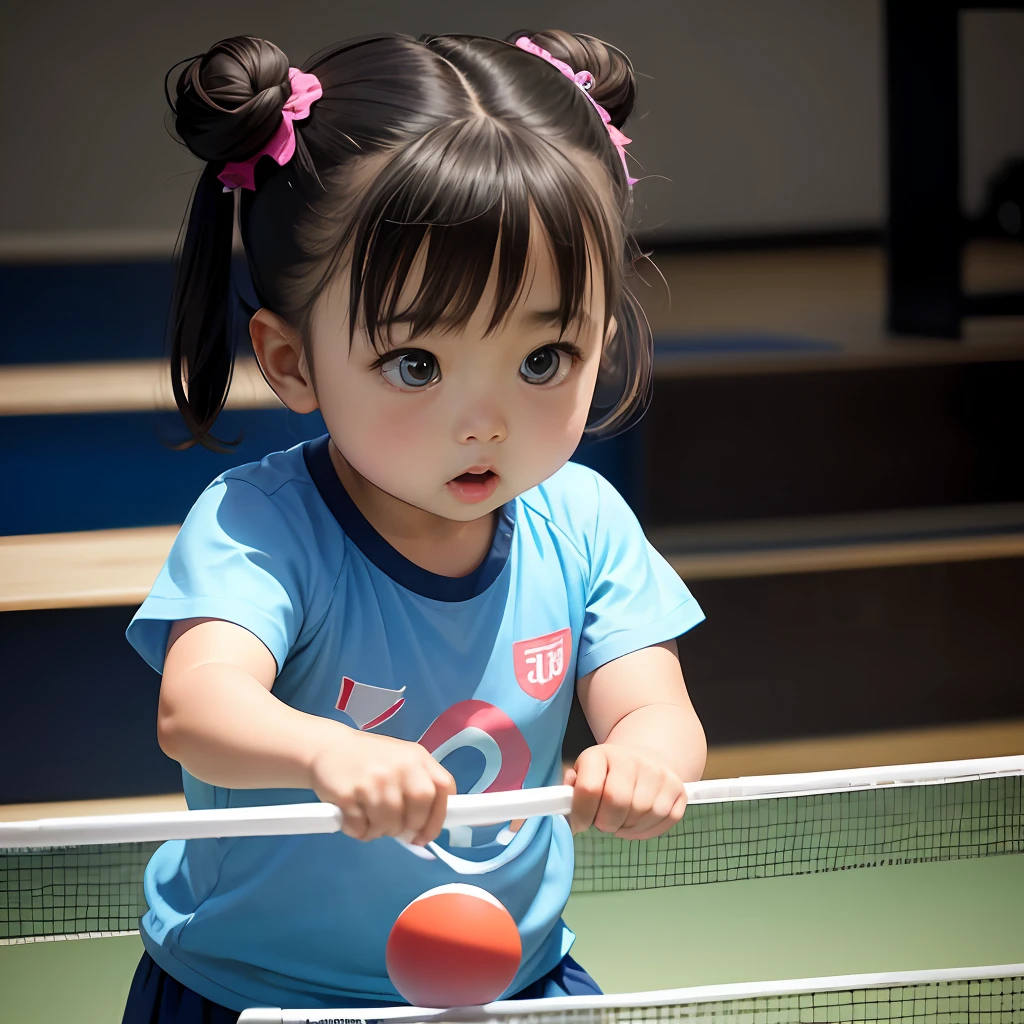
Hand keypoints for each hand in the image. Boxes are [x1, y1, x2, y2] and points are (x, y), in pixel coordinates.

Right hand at [307, 727, 455, 843]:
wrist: (328, 746)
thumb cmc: (369, 759)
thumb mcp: (400, 761)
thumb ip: (416, 787)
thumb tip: (423, 831)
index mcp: (417, 757)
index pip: (444, 789)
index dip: (438, 818)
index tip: (426, 835)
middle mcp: (400, 766)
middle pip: (419, 810)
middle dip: (409, 828)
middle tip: (395, 829)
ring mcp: (374, 779)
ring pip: (389, 824)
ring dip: (380, 831)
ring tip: (370, 819)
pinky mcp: (349, 794)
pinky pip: (361, 828)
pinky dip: (359, 831)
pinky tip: (352, 817)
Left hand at [564, 743, 686, 839]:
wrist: (643, 758)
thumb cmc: (606, 774)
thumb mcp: (584, 773)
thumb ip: (571, 789)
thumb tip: (565, 804)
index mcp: (602, 754)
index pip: (589, 788)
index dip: (581, 813)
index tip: (579, 823)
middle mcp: (633, 760)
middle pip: (618, 804)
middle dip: (606, 822)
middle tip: (603, 822)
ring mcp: (659, 773)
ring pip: (642, 814)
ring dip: (627, 828)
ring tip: (620, 819)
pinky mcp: (678, 788)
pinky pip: (666, 820)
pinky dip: (648, 830)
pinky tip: (638, 822)